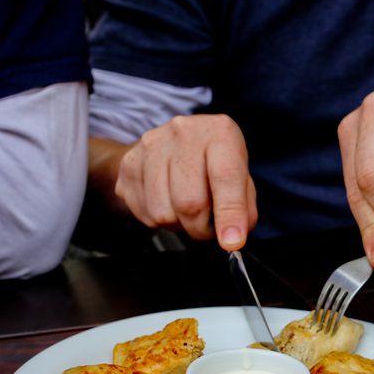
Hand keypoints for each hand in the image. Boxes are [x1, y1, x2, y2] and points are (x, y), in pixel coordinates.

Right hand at [113, 114, 257, 249]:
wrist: (174, 144)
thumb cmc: (214, 163)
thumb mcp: (241, 177)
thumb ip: (243, 207)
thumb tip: (233, 236)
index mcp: (219, 132)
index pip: (225, 177)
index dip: (229, 214)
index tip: (232, 241)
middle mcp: (183, 132)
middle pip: (189, 202)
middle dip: (202, 227)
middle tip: (208, 225)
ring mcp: (151, 146)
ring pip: (164, 213)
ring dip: (180, 225)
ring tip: (188, 210)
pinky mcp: (129, 164)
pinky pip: (145, 214)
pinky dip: (160, 221)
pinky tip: (169, 203)